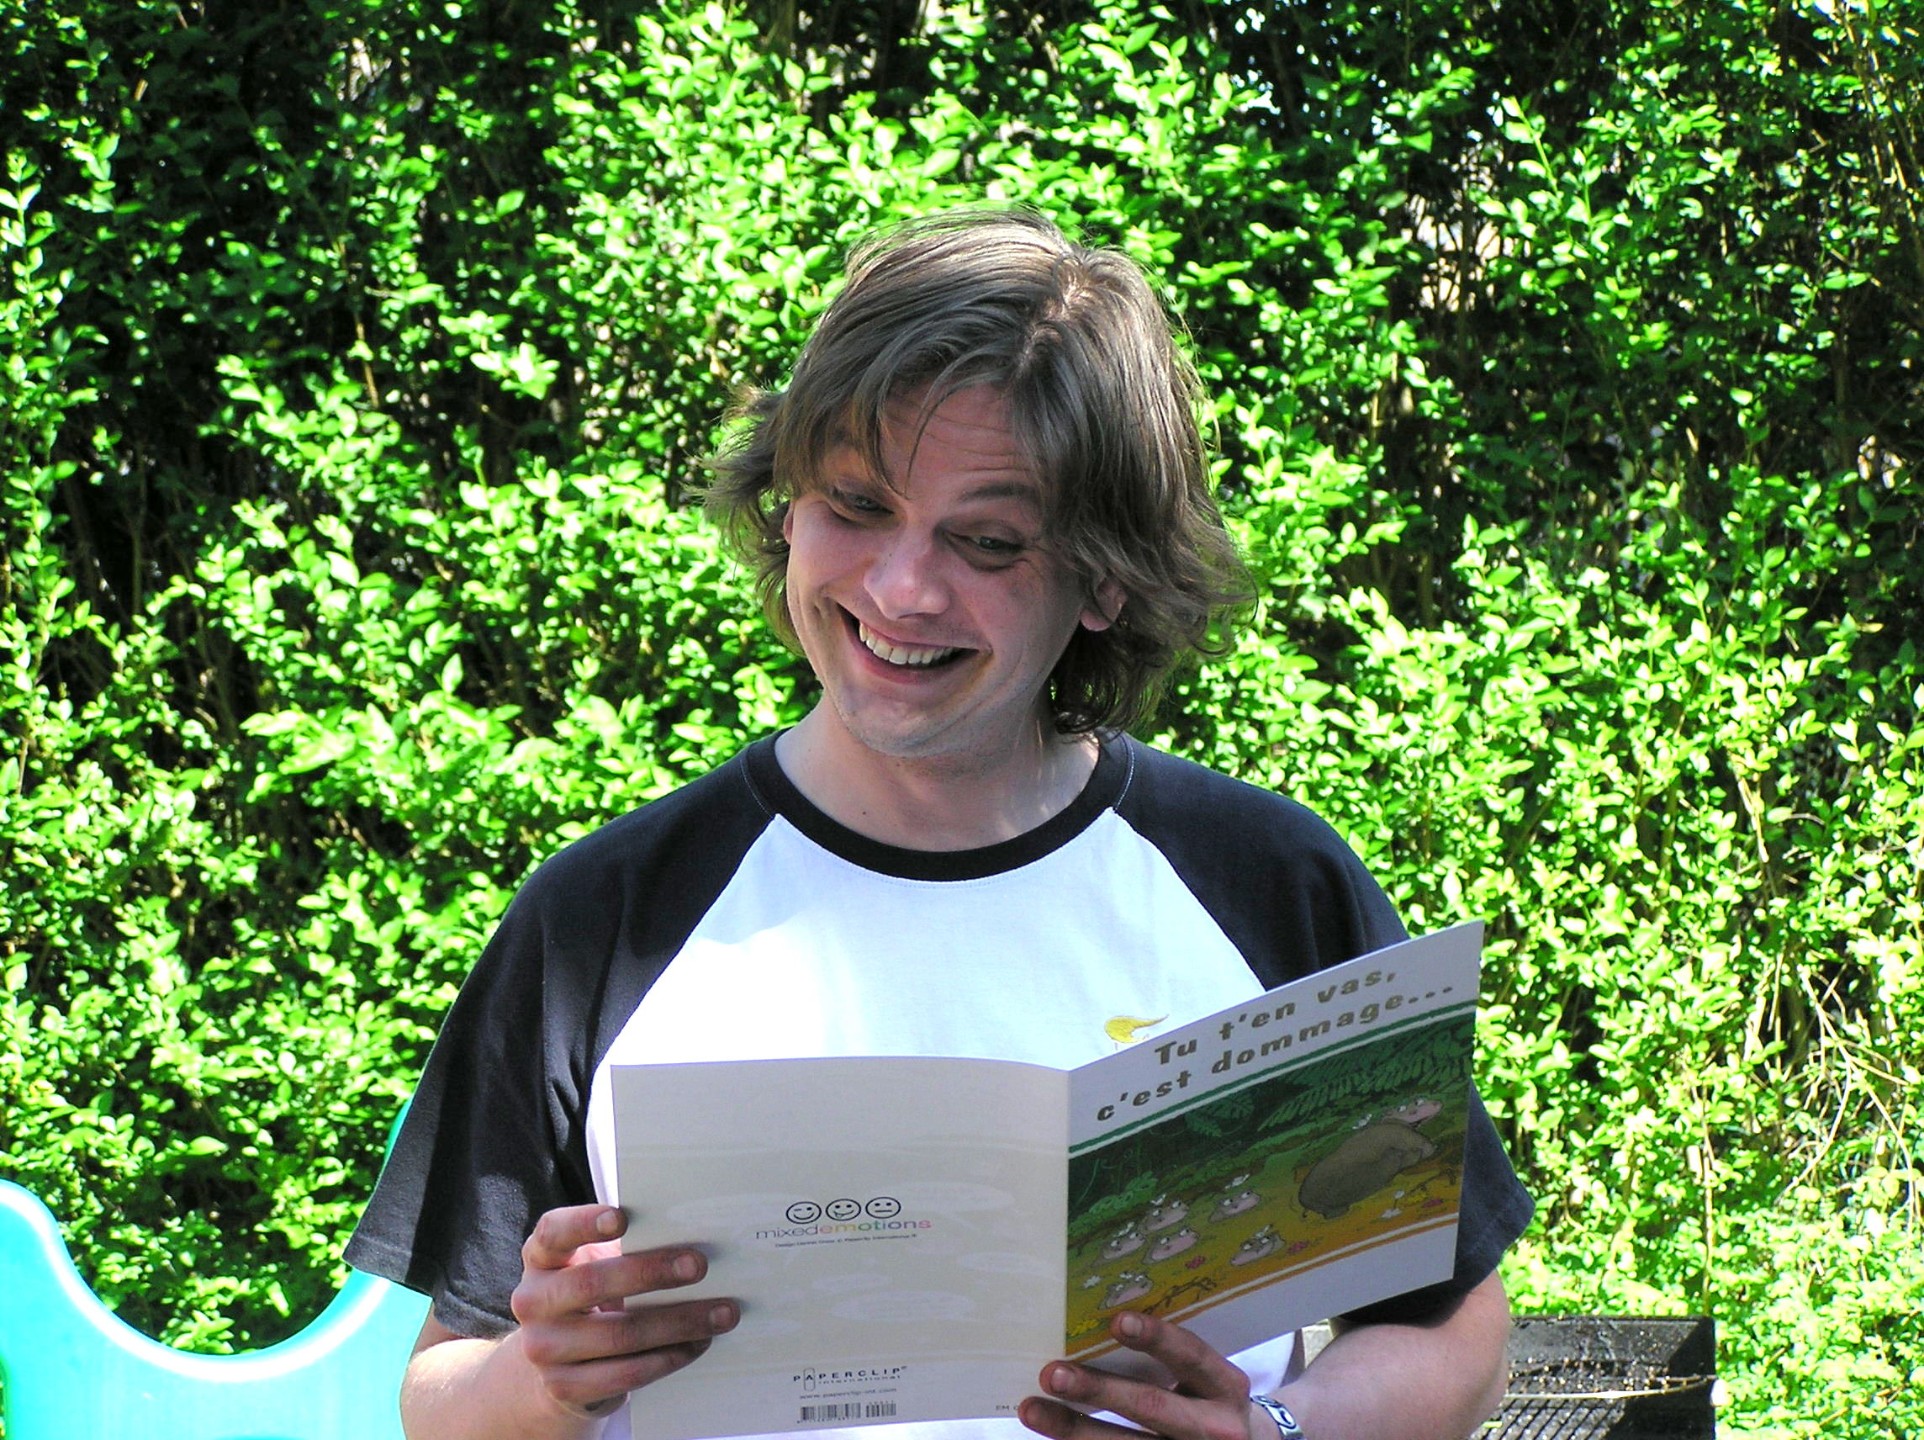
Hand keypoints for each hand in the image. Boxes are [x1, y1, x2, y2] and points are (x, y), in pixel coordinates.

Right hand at [509, 1203, 739, 1418]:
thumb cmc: (592, 1293)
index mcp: (541, 1258)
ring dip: (677, 1323)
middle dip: (651, 1273)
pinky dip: (668, 1358)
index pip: (553, 1233)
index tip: (622, 1217)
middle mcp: (533, 1301)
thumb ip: (627, 1246)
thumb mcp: (596, 1263)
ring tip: (720, 1313)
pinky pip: (625, 1373)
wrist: (559, 1359)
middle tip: (699, 1266)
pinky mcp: (564, 1387)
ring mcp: (543, 1348)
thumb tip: (691, 1238)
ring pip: (618, 1334)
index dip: (584, 1223)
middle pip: (590, 1284)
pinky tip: (696, 1344)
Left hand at [1018, 1312, 1270, 1439]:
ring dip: (1074, 1428)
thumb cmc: (1206, 1399)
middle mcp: (1215, 1428)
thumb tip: (1097, 1324)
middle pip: (1151, 1406)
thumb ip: (1168, 1359)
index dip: (1156, 1338)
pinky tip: (1051, 1436)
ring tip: (1032, 1408)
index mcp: (1225, 1387)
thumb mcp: (1205, 1379)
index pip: (1191, 1357)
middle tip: (1053, 1373)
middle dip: (1098, 1391)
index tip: (1117, 1320)